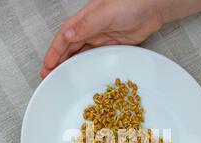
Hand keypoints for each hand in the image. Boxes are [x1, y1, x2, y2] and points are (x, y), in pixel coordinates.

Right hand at [40, 0, 161, 77]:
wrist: (153, 7)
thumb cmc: (130, 2)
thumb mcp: (104, 13)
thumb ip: (86, 25)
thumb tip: (67, 35)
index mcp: (84, 20)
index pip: (64, 37)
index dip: (54, 52)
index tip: (47, 65)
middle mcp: (90, 29)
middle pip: (70, 48)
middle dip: (58, 62)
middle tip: (49, 76)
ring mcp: (101, 38)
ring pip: (81, 54)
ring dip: (71, 65)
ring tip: (63, 78)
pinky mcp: (112, 46)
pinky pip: (96, 58)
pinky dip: (88, 66)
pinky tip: (84, 74)